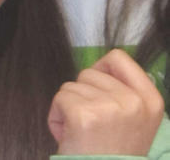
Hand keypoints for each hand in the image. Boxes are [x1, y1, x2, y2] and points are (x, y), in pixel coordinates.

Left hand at [48, 49, 163, 154]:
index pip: (119, 58)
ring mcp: (108, 107)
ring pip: (71, 85)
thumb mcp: (132, 118)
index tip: (97, 87)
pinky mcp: (83, 114)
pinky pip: (60, 97)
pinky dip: (57, 114)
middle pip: (89, 72)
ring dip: (70, 106)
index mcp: (150, 100)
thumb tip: (99, 67)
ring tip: (82, 131)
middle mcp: (133, 102)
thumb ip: (121, 91)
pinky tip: (69, 134)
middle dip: (83, 94)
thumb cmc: (113, 150)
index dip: (101, 67)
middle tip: (91, 122)